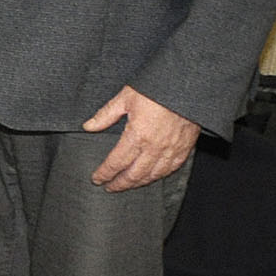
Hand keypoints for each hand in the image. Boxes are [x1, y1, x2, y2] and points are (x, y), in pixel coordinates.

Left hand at [84, 85, 201, 190]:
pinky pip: (171, 169)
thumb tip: (88, 126)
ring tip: (128, 185)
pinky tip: (153, 177)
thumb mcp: (126, 97)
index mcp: (137, 136)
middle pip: (134, 174)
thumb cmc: (156, 89)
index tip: (97, 179)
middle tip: (109, 188)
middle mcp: (154, 147)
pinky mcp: (185, 148)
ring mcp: (172, 150)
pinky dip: (159, 176)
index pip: (116, 162)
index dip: (105, 173)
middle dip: (120, 184)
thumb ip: (106, 115)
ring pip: (153, 175)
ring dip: (139, 183)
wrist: (188, 87)